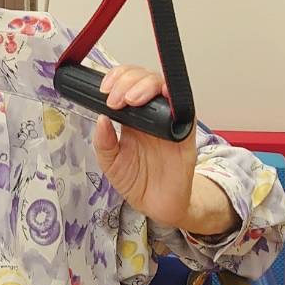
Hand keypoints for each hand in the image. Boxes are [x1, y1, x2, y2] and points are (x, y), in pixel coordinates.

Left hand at [91, 65, 197, 227]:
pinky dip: (175, 97)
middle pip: (143, 78)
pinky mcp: (185, 131)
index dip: (115, 78)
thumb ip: (103, 142)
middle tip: (115, 99)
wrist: (158, 206)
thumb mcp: (110, 163)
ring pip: (163, 86)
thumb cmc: (137, 181)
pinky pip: (185, 108)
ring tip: (130, 100)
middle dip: (127, 80)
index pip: (125, 84)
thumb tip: (100, 118)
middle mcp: (150, 113)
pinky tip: (162, 98)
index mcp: (130, 116)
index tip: (103, 89)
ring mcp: (168, 119)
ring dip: (146, 85)